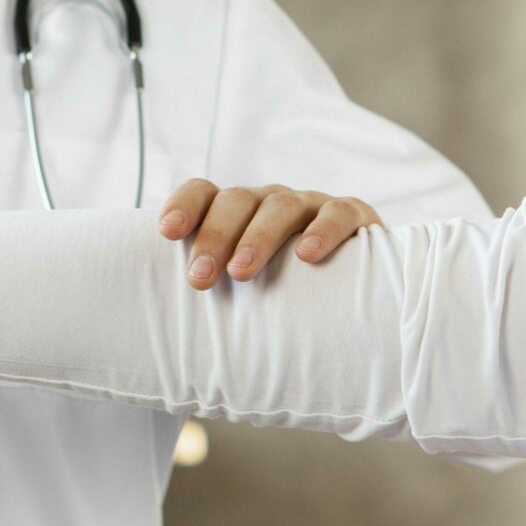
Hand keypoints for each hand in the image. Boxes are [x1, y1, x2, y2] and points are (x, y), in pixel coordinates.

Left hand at [155, 180, 381, 288]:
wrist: (359, 285)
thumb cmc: (286, 287)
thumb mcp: (247, 281)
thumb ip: (216, 286)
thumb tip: (171, 333)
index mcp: (238, 212)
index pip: (204, 192)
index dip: (184, 206)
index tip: (167, 232)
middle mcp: (270, 201)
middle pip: (236, 201)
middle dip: (214, 237)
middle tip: (199, 279)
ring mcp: (311, 204)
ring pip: (281, 206)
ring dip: (258, 238)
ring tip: (241, 274)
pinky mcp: (353, 215)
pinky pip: (338, 214)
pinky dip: (322, 231)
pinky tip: (307, 255)